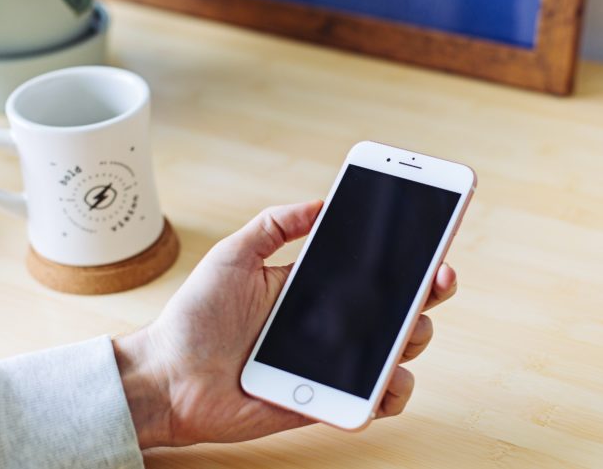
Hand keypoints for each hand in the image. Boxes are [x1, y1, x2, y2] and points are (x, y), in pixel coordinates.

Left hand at [113, 201, 457, 448]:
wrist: (168, 379)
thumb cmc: (194, 318)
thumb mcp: (232, 256)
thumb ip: (274, 224)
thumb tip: (320, 202)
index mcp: (314, 288)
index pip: (373, 271)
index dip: (409, 258)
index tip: (433, 244)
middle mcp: (331, 324)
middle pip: (399, 309)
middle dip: (427, 295)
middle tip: (434, 281)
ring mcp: (332, 364)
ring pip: (397, 353)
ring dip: (412, 340)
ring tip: (403, 332)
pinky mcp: (327, 401)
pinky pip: (374, 401)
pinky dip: (390, 394)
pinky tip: (384, 382)